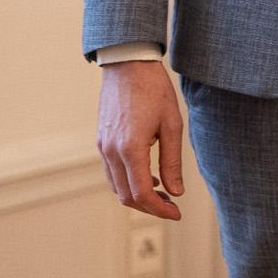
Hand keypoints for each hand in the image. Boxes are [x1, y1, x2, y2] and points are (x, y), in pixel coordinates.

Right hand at [97, 59, 187, 220]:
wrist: (128, 64)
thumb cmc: (154, 90)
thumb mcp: (172, 125)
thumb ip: (172, 162)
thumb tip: (175, 191)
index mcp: (130, 148)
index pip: (141, 193)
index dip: (160, 209)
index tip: (176, 212)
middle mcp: (111, 151)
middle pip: (126, 195)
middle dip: (150, 206)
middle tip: (172, 205)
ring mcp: (103, 146)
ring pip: (116, 186)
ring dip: (137, 196)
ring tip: (162, 192)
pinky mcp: (101, 141)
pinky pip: (111, 172)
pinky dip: (127, 182)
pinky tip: (147, 176)